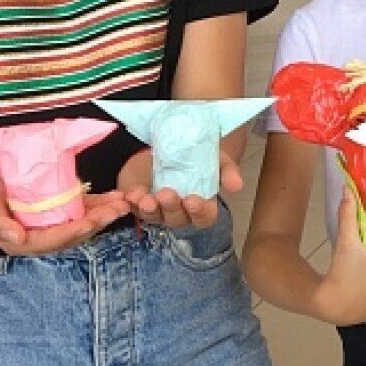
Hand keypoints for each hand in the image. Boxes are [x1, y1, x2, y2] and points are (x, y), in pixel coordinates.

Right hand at [0, 159, 130, 255]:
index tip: (87, 224)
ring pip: (83, 223)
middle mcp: (41, 236)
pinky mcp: (65, 211)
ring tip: (123, 203)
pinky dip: (103, 204)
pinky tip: (118, 197)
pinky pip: (85, 210)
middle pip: (72, 235)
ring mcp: (55, 224)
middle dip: (96, 223)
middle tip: (116, 211)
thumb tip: (15, 238)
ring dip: (104, 215)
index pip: (49, 241)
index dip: (69, 233)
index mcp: (20, 240)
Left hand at [118, 147, 243, 229]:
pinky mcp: (137, 201)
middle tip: (166, 193)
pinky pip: (132, 207)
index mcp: (200, 206)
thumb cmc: (199, 157)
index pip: (203, 217)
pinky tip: (129, 195)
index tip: (192, 200)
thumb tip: (237, 186)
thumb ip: (228, 172)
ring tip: (144, 198)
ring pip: (152, 217)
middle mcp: (178, 212)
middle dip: (170, 208)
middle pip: (176, 220)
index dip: (198, 212)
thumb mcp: (218, 160)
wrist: (174, 145)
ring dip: (148, 210)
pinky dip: (129, 203)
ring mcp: (156, 209)